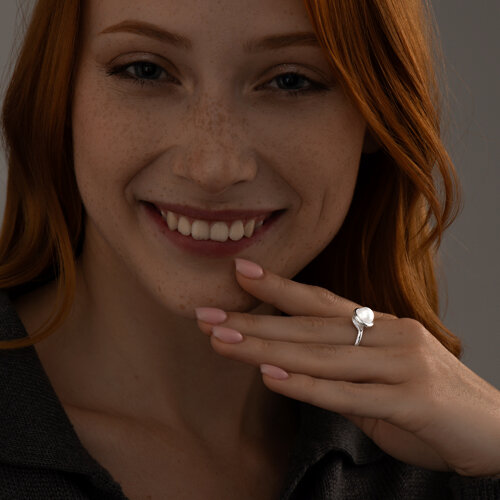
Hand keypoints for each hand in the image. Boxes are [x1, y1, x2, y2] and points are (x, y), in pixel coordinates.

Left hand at [195, 258, 499, 477]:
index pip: (322, 302)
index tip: (240, 272)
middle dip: (255, 320)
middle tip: (207, 315)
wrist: (496, 435)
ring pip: (321, 355)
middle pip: (311, 326)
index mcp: (382, 326)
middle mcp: (391, 335)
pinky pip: (349, 394)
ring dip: (266, 349)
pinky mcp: (415, 400)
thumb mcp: (381, 380)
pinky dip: (308, 386)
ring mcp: (403, 365)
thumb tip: (284, 367)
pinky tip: (271, 377)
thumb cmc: (431, 404)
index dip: (280, 287)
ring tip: (222, 341)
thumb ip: (339, 371)